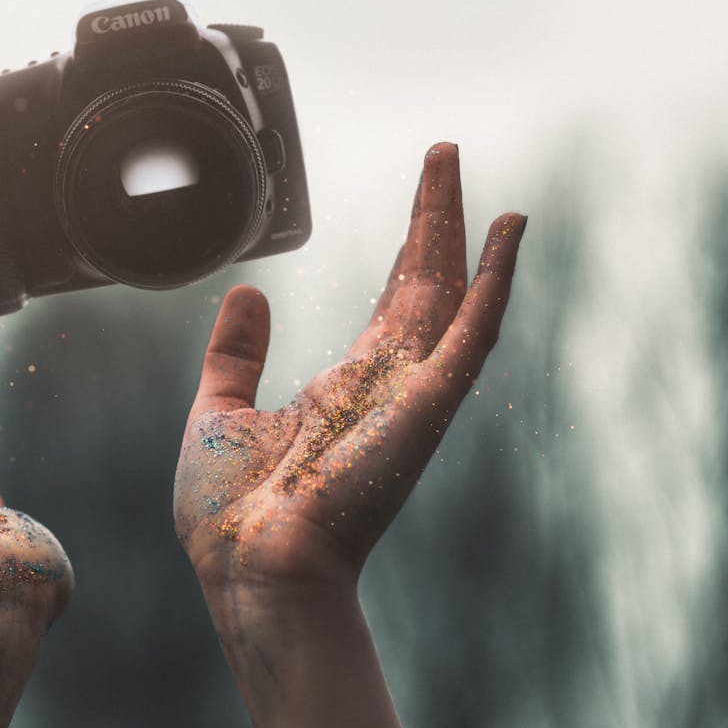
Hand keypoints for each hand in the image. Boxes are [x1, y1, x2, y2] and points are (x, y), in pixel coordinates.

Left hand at [175, 143, 525, 592]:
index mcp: (344, 391)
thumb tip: (249, 292)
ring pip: (447, 297)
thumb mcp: (220, 412)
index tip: (421, 207)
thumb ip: (238, 354)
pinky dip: (494, 283)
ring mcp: (409, 397)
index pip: (390, 307)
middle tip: (443, 156)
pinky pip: (470, 338)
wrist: (246, 571)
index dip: (407, 254)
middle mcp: (386, 388)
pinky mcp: (422, 410)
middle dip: (432, 221)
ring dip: (459, 232)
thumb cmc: (231, 515)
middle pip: (423, 286)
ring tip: (460, 170)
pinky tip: (507, 232)